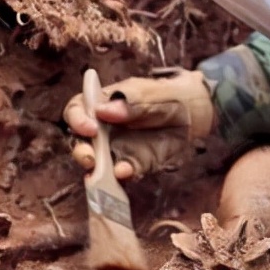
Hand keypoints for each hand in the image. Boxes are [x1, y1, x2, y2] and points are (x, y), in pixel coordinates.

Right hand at [63, 68, 213, 179]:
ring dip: (98, 171)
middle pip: (81, 143)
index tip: (89, 128)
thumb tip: (103, 111)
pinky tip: (127, 172)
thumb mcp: (151, 94)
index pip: (77, 110)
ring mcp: (116, 150)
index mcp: (101, 105)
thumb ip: (130, 103)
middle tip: (91, 158)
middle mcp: (103, 130)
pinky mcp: (133, 165)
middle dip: (82, 152)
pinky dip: (123, 176)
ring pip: (97, 164)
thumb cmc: (165, 96)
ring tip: (108, 173)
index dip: (77, 119)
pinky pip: (123, 174)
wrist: (193, 114)